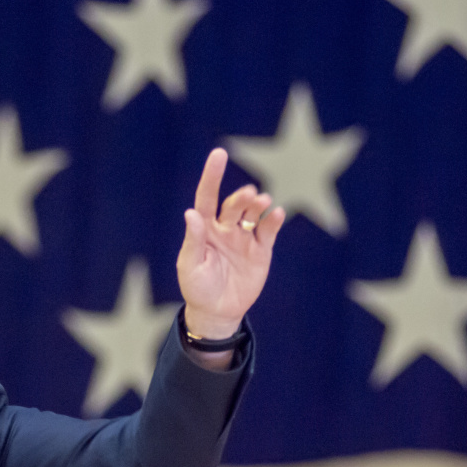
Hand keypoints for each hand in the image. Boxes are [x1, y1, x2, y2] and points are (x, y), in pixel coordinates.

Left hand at [176, 148, 283, 338]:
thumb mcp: (190, 266)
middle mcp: (225, 229)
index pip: (207, 197)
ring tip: (261, 201)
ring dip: (257, 205)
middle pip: (233, 205)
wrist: (218, 312)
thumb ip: (193, 240)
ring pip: (252, 214)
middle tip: (249, 195)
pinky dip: (273, 220)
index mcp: (204, 229)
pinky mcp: (260, 251)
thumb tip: (191, 213)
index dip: (212, 176)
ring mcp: (244, 238)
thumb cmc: (197, 287)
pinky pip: (268, 231)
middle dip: (241, 197)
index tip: (219, 154)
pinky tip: (276, 213)